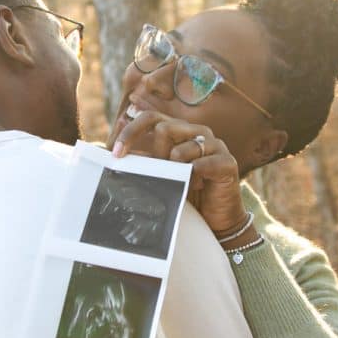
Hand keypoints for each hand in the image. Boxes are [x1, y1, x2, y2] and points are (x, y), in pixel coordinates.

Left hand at [111, 111, 246, 237]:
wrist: (216, 220)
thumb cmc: (186, 194)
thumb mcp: (160, 175)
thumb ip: (143, 160)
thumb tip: (110, 150)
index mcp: (180, 130)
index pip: (151, 117)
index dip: (131, 132)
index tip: (116, 154)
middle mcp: (197, 132)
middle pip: (164, 128)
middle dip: (155, 155)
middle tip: (159, 175)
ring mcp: (215, 144)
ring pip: (180, 149)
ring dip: (175, 172)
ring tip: (183, 185)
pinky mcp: (227, 161)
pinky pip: (201, 164)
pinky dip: (193, 180)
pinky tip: (197, 187)